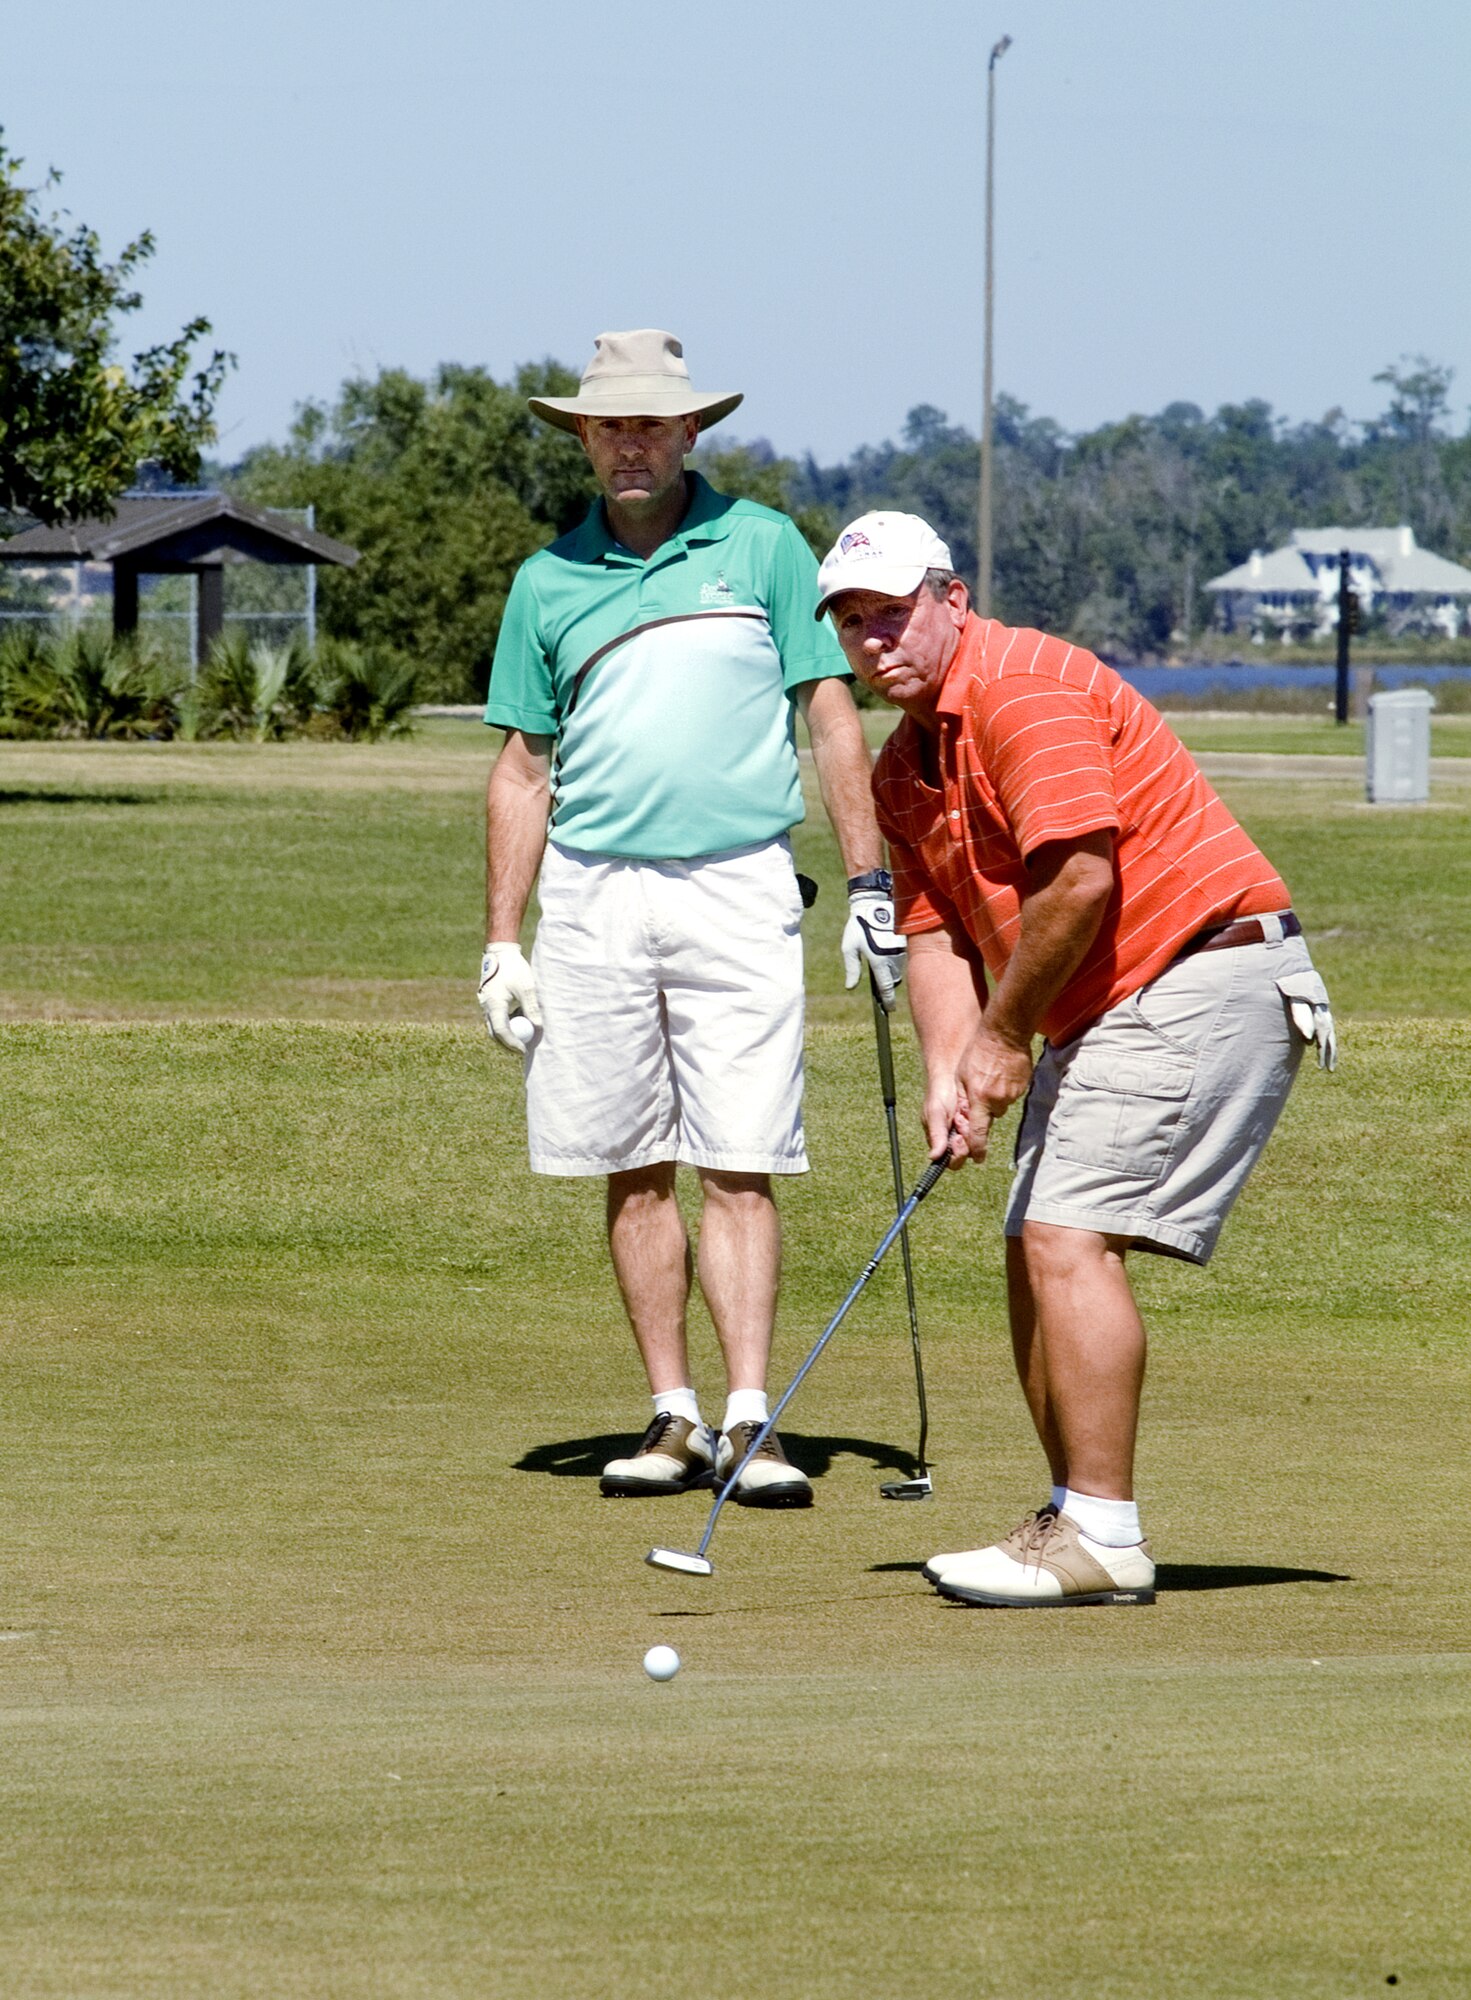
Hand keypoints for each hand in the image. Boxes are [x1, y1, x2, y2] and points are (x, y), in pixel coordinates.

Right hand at [477, 943, 540, 1051]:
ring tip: (525, 1032)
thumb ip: (532, 1008)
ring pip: (495, 1027)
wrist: (501, 952)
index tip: (524, 1050)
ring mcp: (486, 1004)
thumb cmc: (515, 968)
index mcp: (494, 1003)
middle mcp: (486, 1006)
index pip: (501, 1031)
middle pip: (494, 1034)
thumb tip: (537, 1028)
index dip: (512, 1043)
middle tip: (523, 1050)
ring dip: (508, 1033)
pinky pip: (496, 1018)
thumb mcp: (527, 987)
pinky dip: (507, 1022)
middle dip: (508, 1044)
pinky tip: (520, 1016)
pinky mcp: (489, 1002)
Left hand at [842, 888, 905, 1009]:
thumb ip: (852, 969)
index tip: (889, 1009)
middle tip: (880, 984)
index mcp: (879, 961)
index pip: (886, 987)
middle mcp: (893, 957)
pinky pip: (901, 957)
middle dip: (888, 983)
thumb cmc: (859, 926)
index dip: (888, 1000)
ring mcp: (901, 950)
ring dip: (892, 970)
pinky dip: (895, 959)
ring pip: (898, 968)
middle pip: (893, 979)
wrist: (874, 903)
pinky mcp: (905, 942)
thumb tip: (850, 987)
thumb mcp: (849, 948)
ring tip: (880, 959)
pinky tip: (886, 949)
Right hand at [923, 1074, 971, 1170]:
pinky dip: (979, 1119)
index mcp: (941, 1142)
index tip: (957, 1138)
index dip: (957, 1154)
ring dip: (972, 1128)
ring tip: (963, 1111)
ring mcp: (967, 1131)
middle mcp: (955, 1139)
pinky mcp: (978, 1122)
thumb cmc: (938, 1094)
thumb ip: (936, 1135)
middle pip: (967, 1153)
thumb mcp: (934, 1114)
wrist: (951, 1074)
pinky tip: (970, 1108)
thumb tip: (933, 1157)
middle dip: (966, 1139)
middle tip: (961, 1121)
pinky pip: (983, 1128)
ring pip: (976, 1141)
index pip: (952, 1161)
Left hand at [955, 1022, 1034, 1162]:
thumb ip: (963, 1098)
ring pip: (1002, 1103)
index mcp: (980, 1099)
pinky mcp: (1023, 1086)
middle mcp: (998, 1100)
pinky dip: (1006, 1086)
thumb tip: (963, 1117)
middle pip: (991, 1116)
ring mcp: (1013, 1093)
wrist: (1005, 1033)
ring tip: (991, 1075)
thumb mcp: (961, 1076)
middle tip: (981, 1089)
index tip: (978, 1158)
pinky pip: (1012, 1093)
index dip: (977, 1149)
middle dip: (985, 1108)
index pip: (978, 1133)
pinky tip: (1002, 1071)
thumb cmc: (978, 1051)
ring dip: (995, 1095)